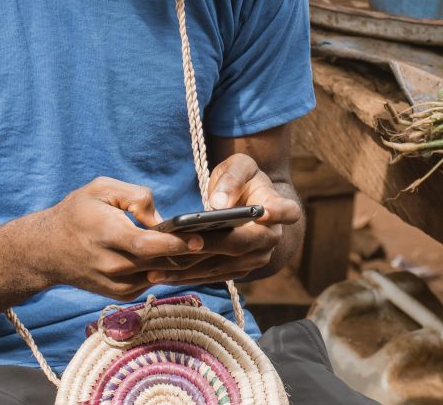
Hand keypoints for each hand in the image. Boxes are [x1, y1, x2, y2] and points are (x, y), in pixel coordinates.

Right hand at [30, 177, 205, 300]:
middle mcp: (113, 266)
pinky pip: (152, 281)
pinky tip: (187, 258)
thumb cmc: (77, 212)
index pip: (147, 246)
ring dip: (183, 265)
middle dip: (189, 254)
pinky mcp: (121, 294)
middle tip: (220, 241)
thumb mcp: (101, 188)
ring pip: (160, 276)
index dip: (175, 245)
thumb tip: (161, 217)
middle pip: (159, 264)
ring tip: (211, 249)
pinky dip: (169, 271)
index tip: (199, 238)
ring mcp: (117, 285)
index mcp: (107, 236)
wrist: (47, 250)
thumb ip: (135, 196)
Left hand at [146, 154, 301, 284]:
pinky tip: (162, 275)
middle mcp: (270, 238)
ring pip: (223, 266)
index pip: (286, 211)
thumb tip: (218, 204)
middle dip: (207, 246)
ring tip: (156, 269)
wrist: (248, 199)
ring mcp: (255, 258)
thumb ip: (232, 179)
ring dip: (189, 269)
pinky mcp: (238, 270)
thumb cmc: (243, 178)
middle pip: (240, 245)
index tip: (262, 211)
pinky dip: (188, 276)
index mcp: (278, 208)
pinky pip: (212, 276)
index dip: (276, 212)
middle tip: (175, 245)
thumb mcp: (239, 166)